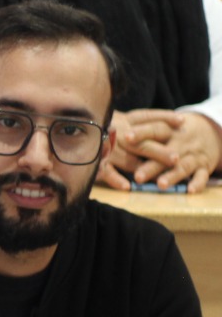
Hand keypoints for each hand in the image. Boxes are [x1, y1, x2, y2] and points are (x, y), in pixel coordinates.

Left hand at [102, 108, 217, 191]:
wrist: (210, 131)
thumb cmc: (174, 132)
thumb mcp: (162, 126)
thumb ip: (141, 129)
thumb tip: (108, 132)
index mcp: (168, 130)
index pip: (154, 129)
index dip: (141, 133)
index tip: (126, 136)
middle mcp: (181, 142)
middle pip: (165, 153)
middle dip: (152, 164)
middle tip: (137, 176)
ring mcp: (193, 155)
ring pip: (182, 166)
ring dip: (172, 176)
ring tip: (159, 184)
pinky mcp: (203, 166)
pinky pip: (202, 176)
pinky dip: (197, 183)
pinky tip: (190, 191)